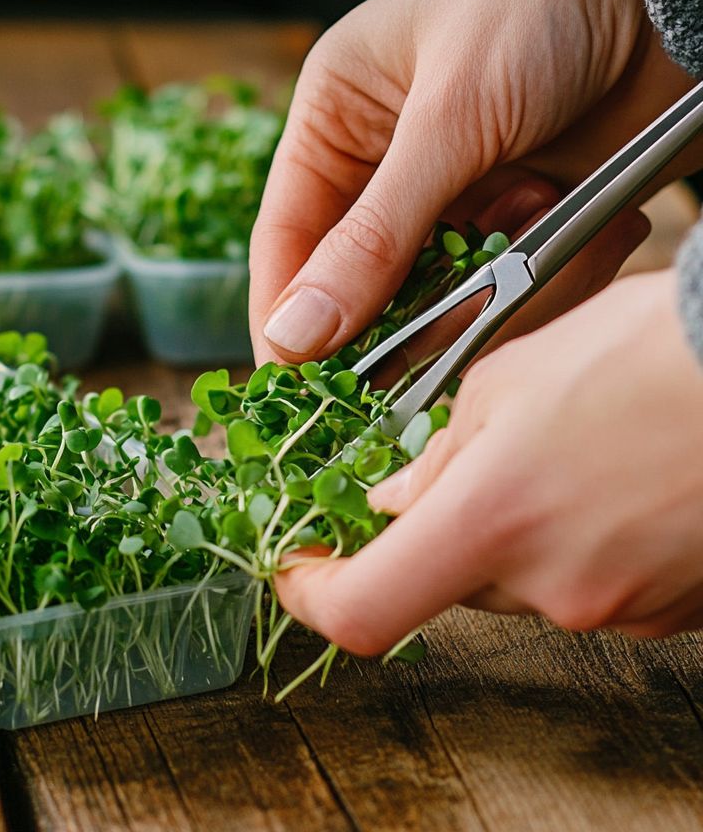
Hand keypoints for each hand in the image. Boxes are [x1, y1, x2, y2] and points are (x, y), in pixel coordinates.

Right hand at [251, 0, 697, 365]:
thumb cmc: (543, 6)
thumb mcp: (449, 119)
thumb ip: (373, 238)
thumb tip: (294, 333)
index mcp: (335, 121)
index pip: (287, 239)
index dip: (289, 314)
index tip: (304, 382)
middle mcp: (383, 167)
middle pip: (362, 285)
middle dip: (413, 304)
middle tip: (452, 311)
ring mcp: (454, 201)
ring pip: (441, 301)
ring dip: (492, 280)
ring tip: (538, 207)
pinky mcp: (517, 224)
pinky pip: (507, 293)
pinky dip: (547, 274)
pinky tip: (574, 209)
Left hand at [275, 270, 702, 653]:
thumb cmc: (651, 348)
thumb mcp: (509, 376)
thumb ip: (436, 453)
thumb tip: (396, 499)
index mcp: (491, 522)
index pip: (363, 608)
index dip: (310, 592)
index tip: (296, 565)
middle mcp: (553, 587)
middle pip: (448, 581)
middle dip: (438, 526)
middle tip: (463, 458)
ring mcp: (623, 609)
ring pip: (521, 581)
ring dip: (515, 527)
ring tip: (564, 448)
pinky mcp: (676, 611)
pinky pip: (593, 585)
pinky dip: (578, 541)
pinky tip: (613, 476)